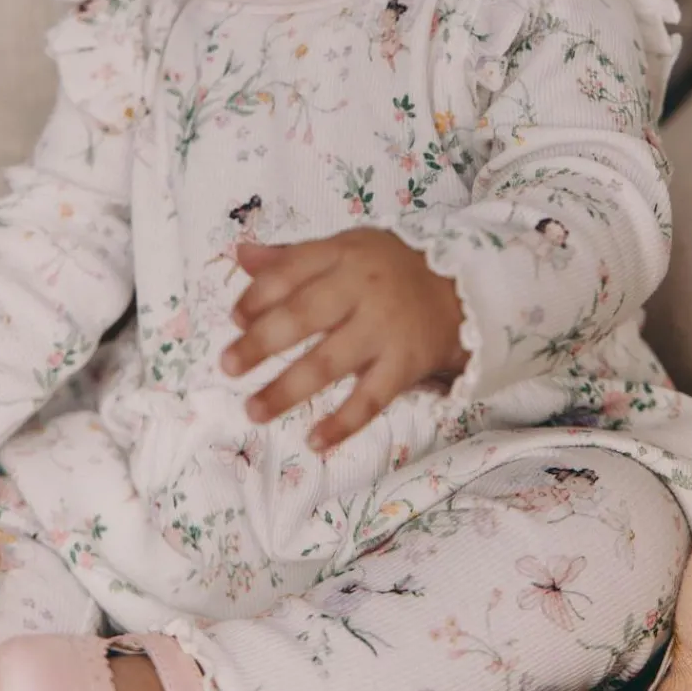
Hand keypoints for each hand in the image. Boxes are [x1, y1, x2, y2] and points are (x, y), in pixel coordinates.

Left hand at [222, 230, 466, 450]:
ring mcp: (384, 329)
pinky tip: (313, 442)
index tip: (234, 320)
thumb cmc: (388, 269)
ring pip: (328, 362)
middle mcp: (361, 289)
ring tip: (254, 410)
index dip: (256, 297)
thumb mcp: (345, 249)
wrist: (463, 288)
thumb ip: (292, 256)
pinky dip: (343, 423)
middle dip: (260, 343)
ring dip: (287, 389)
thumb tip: (240, 254)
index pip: (290, 273)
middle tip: (228, 366)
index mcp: (342, 254)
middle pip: (303, 316)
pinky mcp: (405, 364)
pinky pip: (370, 399)